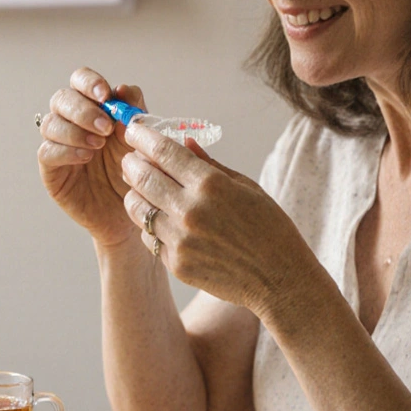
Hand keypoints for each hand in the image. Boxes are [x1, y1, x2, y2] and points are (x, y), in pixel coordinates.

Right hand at [37, 67, 146, 248]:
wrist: (134, 210)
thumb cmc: (137, 171)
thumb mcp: (141, 139)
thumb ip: (135, 112)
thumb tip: (123, 88)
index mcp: (94, 106)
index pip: (80, 80)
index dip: (89, 82)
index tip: (105, 95)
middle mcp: (72, 121)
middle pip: (62, 99)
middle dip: (83, 110)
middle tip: (105, 128)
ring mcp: (58, 144)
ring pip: (51, 123)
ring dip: (75, 131)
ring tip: (97, 145)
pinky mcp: (51, 169)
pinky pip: (47, 152)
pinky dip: (66, 150)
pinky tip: (85, 157)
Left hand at [118, 122, 311, 313]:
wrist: (279, 280)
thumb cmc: (270, 228)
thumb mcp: (246, 186)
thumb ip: (210, 163)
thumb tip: (183, 141)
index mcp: (211, 185)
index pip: (163, 152)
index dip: (143, 137)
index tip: (134, 130)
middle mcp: (190, 211)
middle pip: (142, 178)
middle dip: (131, 163)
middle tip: (131, 159)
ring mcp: (180, 240)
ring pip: (138, 209)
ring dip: (134, 193)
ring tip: (140, 187)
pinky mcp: (176, 264)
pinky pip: (149, 237)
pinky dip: (150, 224)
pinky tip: (160, 218)